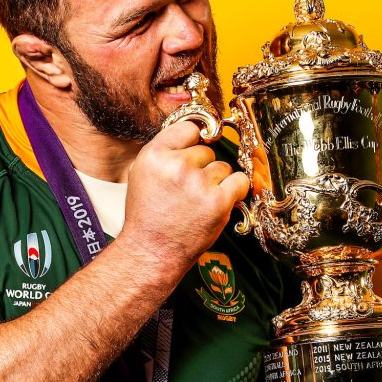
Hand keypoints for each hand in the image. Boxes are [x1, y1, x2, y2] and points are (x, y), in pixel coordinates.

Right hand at [122, 121, 248, 267]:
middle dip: (202, 168)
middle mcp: (176, 165)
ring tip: (197, 202)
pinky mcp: (218, 201)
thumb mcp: (142, 173)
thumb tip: (192, 134)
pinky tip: (219, 202)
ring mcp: (199, 183)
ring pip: (222, 167)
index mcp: (154, 155)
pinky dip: (234, 191)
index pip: (189, 129)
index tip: (194, 153)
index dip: (193, 143)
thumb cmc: (148, 216)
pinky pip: (239, 182)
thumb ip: (165, 152)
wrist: (152, 252)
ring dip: (216, 182)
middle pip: (207, 151)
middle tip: (188, 190)